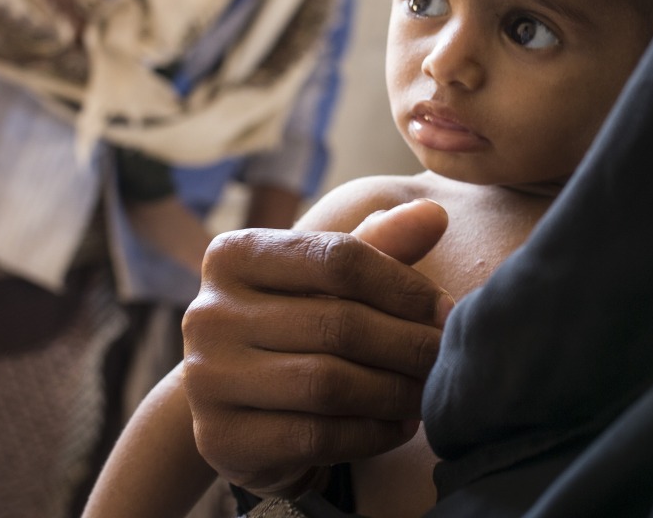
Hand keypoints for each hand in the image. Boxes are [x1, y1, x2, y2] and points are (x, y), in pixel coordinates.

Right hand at [183, 200, 453, 497]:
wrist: (235, 407)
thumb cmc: (294, 325)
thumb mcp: (327, 279)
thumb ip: (380, 244)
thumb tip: (435, 213)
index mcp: (232, 255)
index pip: (338, 259)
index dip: (404, 286)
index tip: (446, 311)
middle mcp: (207, 313)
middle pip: (338, 324)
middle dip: (408, 344)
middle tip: (446, 359)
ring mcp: (206, 379)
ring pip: (329, 385)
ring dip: (395, 392)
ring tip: (428, 392)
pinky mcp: (221, 439)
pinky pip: (316, 436)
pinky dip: (371, 433)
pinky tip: (400, 425)